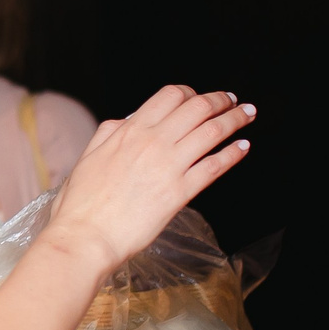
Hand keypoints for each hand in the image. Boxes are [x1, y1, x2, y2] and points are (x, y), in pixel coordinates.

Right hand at [44, 87, 254, 268]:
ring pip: (212, 131)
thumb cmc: (81, 204)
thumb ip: (108, 134)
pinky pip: (215, 166)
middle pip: (198, 107)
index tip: (200, 97)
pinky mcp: (180, 192)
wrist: (85, 236)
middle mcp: (153, 142)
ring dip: (235, 119)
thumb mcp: (88, 157)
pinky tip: (243, 148)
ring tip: (247, 116)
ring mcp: (169, 166)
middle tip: (233, 101)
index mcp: (129, 130)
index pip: (170, 96)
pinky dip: (233, 153)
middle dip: (221, 100)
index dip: (191, 92)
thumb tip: (125, 121)